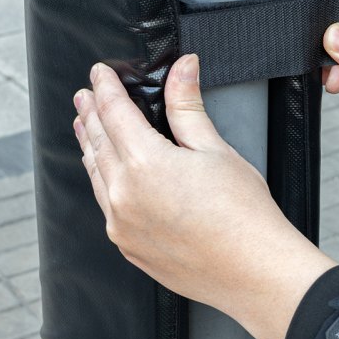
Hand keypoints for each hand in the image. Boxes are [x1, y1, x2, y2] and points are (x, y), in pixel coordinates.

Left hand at [72, 55, 334, 338]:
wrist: (254, 270)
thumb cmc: (244, 214)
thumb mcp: (216, 149)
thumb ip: (188, 106)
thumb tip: (182, 68)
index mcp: (145, 163)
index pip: (114, 112)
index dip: (106, 87)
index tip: (100, 73)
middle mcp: (124, 195)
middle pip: (97, 142)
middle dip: (90, 114)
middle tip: (84, 95)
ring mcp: (122, 226)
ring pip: (95, 175)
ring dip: (89, 147)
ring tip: (85, 128)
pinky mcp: (129, 248)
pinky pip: (105, 206)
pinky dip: (101, 182)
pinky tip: (107, 175)